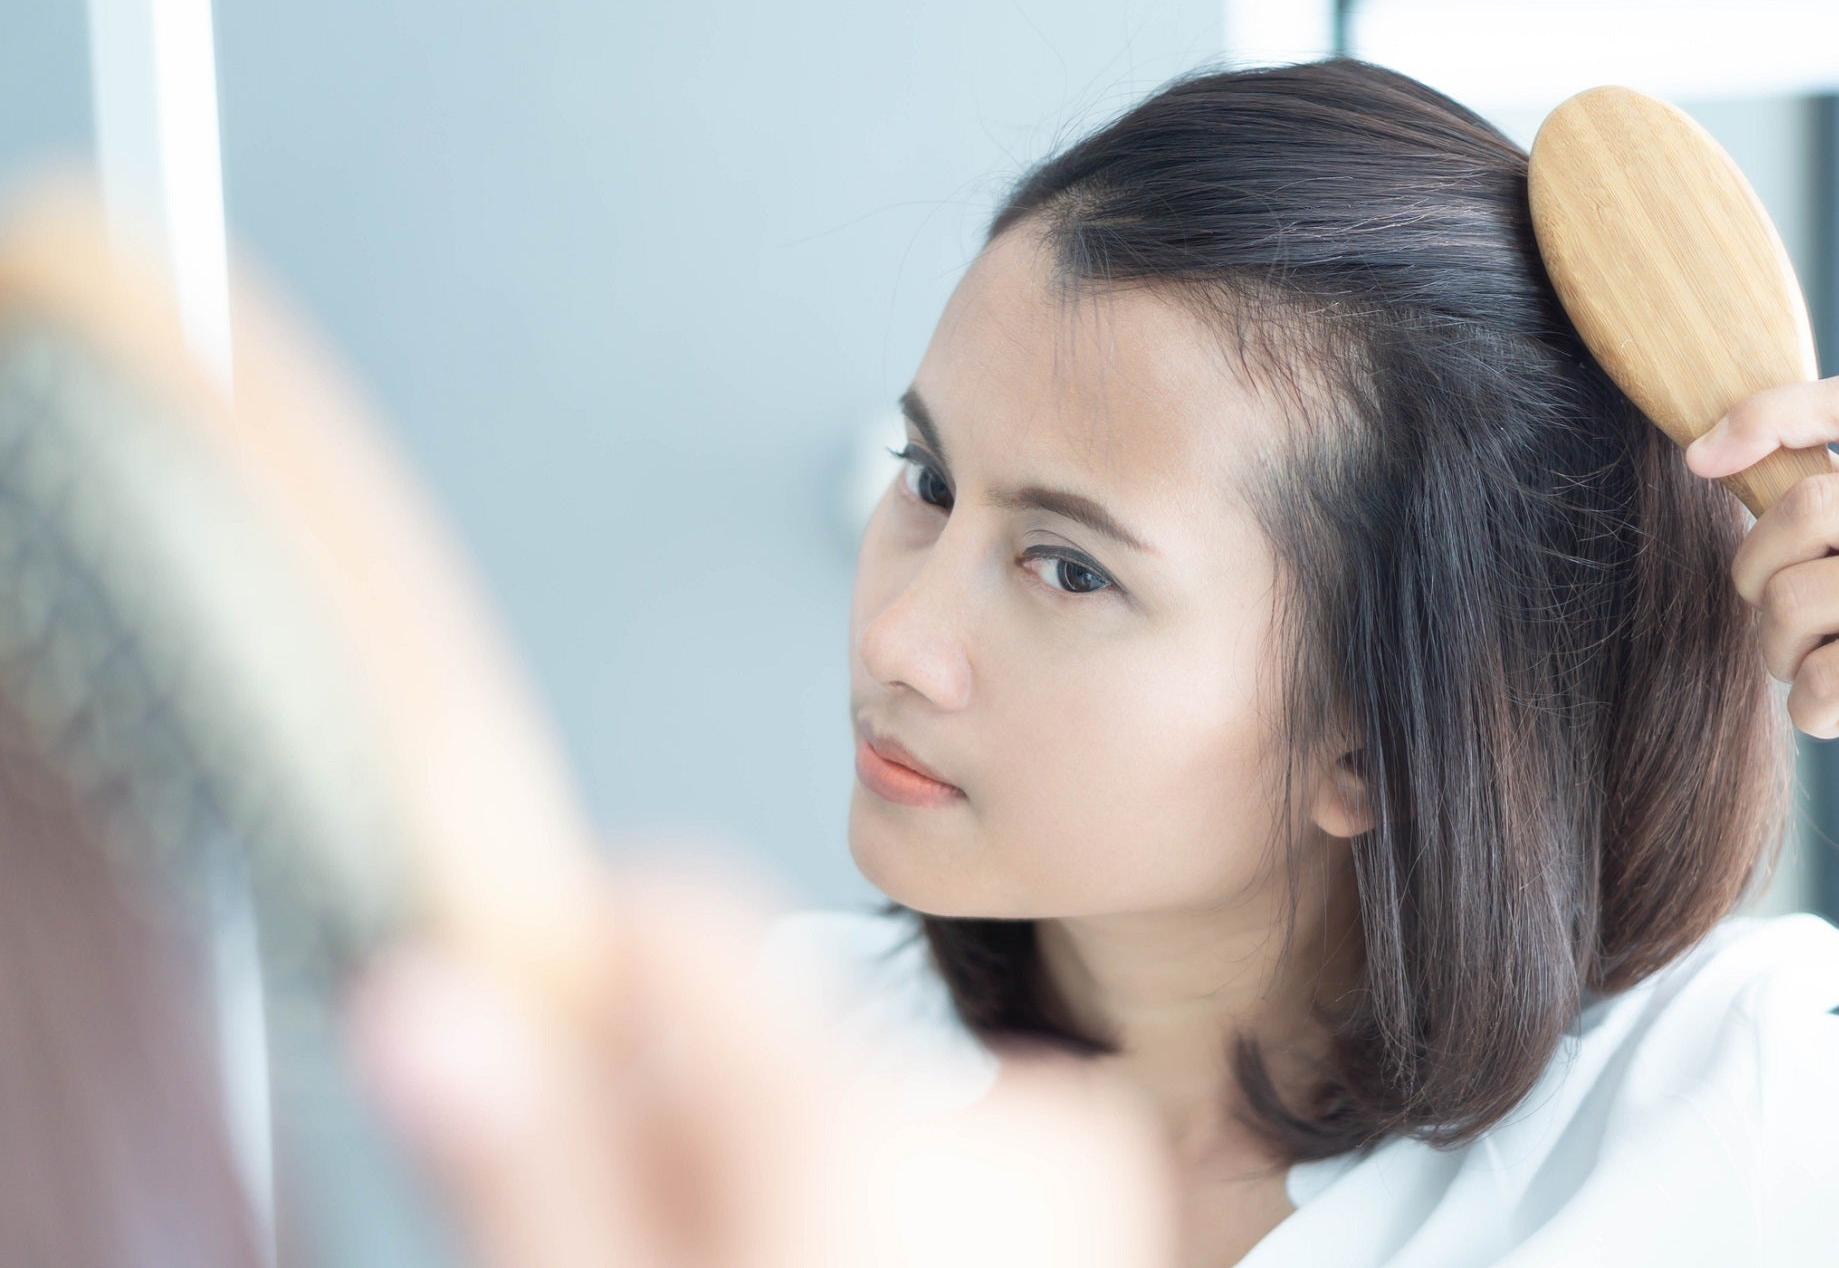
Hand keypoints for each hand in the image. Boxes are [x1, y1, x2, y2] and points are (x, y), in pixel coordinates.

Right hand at [347, 849, 1175, 1267]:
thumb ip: (526, 1170)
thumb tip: (430, 1009)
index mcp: (872, 1131)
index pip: (679, 921)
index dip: (566, 972)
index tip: (509, 1043)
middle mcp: (1003, 1122)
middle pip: (749, 1033)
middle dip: (650, 1126)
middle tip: (622, 1251)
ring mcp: (1067, 1175)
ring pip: (825, 1099)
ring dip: (739, 1180)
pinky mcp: (1091, 1216)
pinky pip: (922, 1154)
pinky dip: (840, 1212)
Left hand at [1683, 374, 1838, 737]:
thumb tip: (1716, 453)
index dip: (1765, 418)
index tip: (1699, 458)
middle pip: (1806, 508)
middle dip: (1757, 574)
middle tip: (1774, 618)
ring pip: (1796, 599)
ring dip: (1780, 651)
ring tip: (1814, 671)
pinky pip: (1825, 676)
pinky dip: (1811, 709)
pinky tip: (1834, 715)